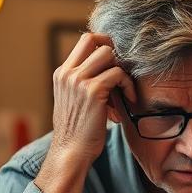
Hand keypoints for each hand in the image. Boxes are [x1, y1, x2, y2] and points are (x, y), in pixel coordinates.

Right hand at [35, 33, 136, 192]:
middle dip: (115, 54)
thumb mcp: (75, 102)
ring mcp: (78, 80)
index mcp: (62, 74)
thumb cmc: (78, 132)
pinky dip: (128, 86)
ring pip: (109, 54)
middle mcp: (67, 74)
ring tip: (124, 93)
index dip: (105, 45)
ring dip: (122, 72)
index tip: (116, 63)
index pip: (85, 41)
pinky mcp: (92, 90)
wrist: (71, 153)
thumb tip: (111, 72)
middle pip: (95, 39)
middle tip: (123, 74)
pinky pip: (118, 74)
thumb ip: (86, 84)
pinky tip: (129, 101)